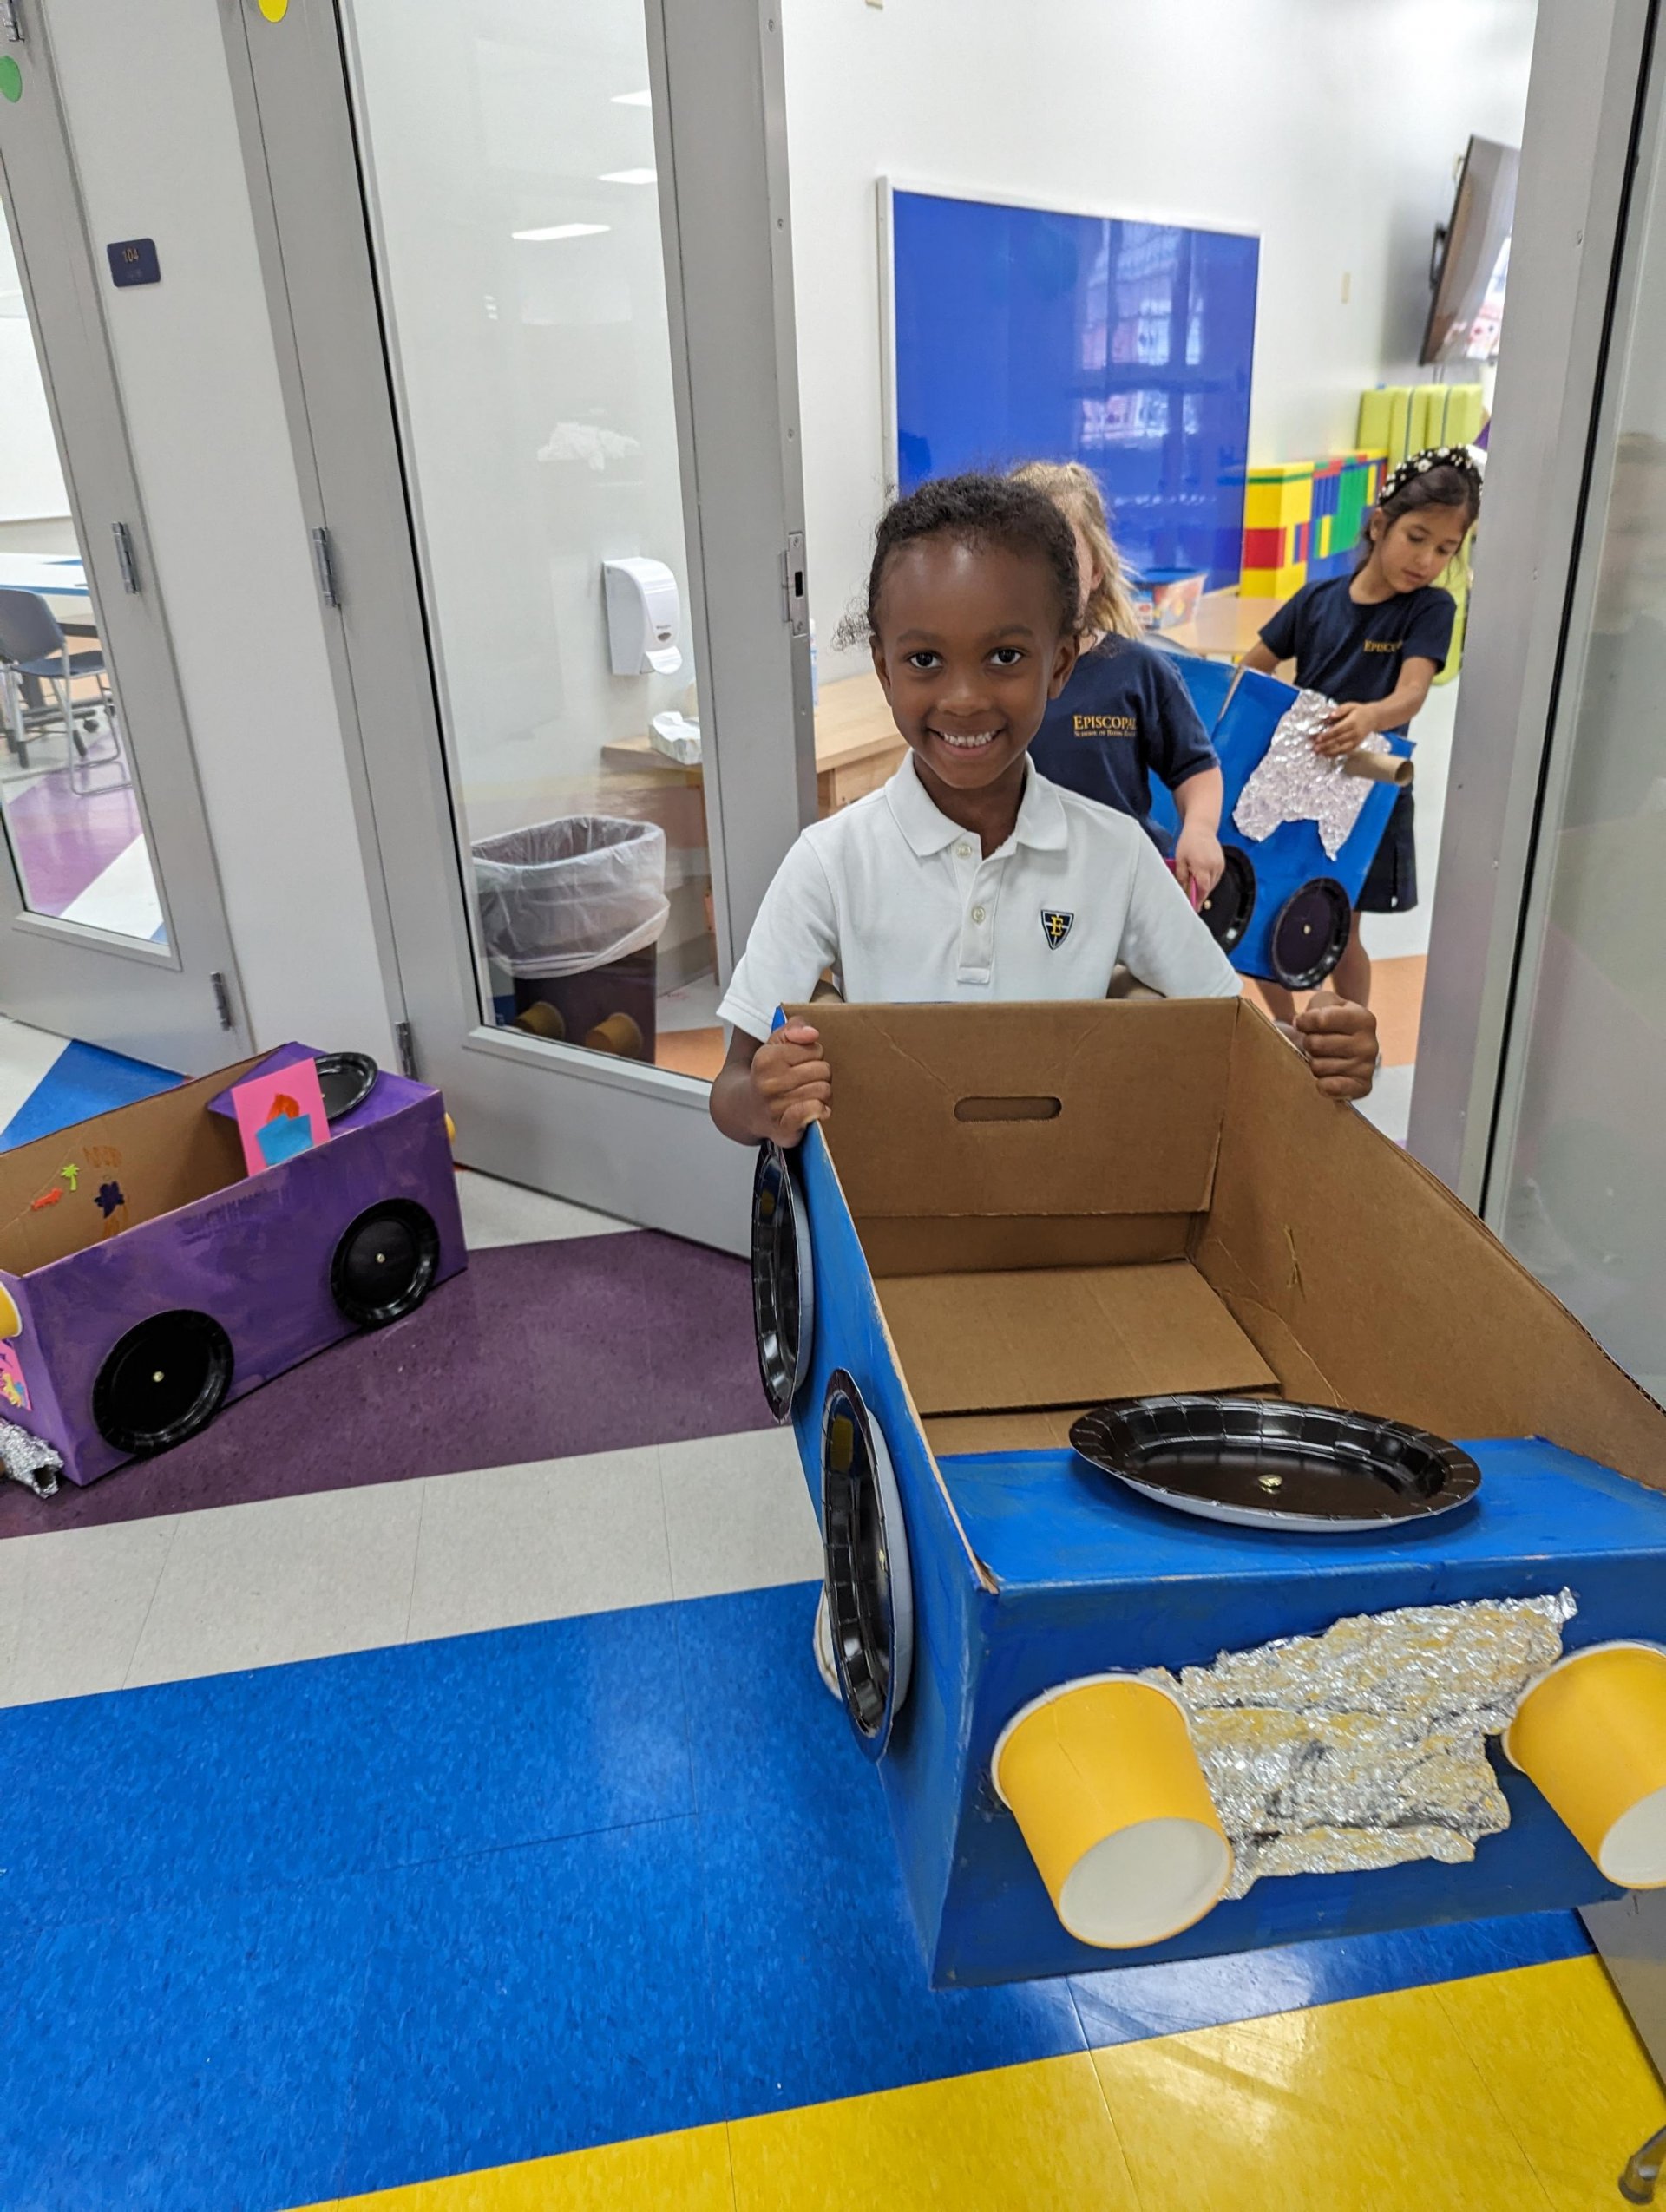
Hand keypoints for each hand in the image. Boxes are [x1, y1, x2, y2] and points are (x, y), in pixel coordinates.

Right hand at [749, 1020, 830, 1145]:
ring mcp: (775, 1108)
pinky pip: (813, 1111)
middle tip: (805, 1081)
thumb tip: (811, 1034)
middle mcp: (768, 1084)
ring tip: (807, 1095)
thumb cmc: (766, 1074)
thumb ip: (794, 1028)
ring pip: (824, 1091)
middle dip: (819, 1074)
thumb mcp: (775, 1043)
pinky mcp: (784, 1130)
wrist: (745, 1109)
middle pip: (823, 1070)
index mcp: (766, 1059)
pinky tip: (814, 1109)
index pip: (815, 1049)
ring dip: (822, 1094)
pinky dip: (819, 1110)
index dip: (812, 1055)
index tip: (800, 1063)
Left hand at [1173, 824, 1224, 902]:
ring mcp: (1220, 864)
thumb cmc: (1188, 842)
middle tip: (1191, 900)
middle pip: (1209, 888)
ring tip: (1195, 889)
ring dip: (1205, 888)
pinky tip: (1201, 880)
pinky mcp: (1222, 863)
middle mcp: (1214, 866)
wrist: (1201, 828)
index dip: (1198, 899)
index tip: (1194, 908)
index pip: (1203, 888)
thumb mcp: (1180, 859)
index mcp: (1202, 865)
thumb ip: (1182, 876)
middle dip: (1200, 895)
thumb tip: (1183, 891)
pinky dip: (1209, 881)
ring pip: (1213, 884)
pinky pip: (1216, 877)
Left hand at [1293, 990, 1377, 1100]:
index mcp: (1363, 1019)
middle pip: (1315, 1044)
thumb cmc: (1333, 1024)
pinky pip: (1332, 1088)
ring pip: (1317, 1067)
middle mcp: (1370, 1043)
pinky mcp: (1362, 1087)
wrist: (1349, 1050)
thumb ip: (1315, 1005)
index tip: (1301, 1023)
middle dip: (1308, 1043)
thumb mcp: (1327, 1003)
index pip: (1321, 1020)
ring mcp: (1368, 1067)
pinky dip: (1322, 1085)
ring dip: (1314, 1063)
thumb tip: (1300, 1023)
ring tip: (1325, 1058)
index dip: (1304, 1022)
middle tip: (1317, 1044)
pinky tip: (1324, 1080)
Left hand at [1315, 703, 1377, 757]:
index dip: (1327, 735)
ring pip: (1341, 748)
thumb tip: (1331, 715)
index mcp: (1352, 722)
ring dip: (1329, 752)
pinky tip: (1327, 755)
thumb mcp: (1350, 705)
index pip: (1337, 730)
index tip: (1317, 739)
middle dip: (1325, 745)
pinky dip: (1336, 754)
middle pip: (1338, 741)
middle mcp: (1354, 733)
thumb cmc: (1359, 710)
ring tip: (1318, 753)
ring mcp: (1356, 740)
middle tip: (1314, 748)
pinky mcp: (1356, 745)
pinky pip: (1345, 751)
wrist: (1374, 717)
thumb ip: (1340, 710)